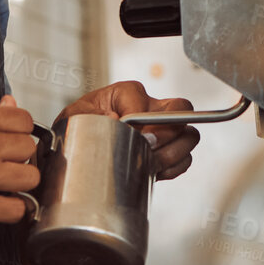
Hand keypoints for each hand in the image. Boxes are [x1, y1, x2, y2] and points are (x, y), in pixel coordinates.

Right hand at [0, 94, 38, 228]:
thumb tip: (5, 105)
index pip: (24, 121)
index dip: (19, 130)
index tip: (12, 137)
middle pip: (29, 149)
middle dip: (18, 154)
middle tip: (4, 161)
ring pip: (30, 178)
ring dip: (20, 180)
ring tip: (6, 183)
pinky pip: (16, 210)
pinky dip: (13, 208)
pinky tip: (2, 203)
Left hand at [58, 80, 199, 179]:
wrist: (79, 145)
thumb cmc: (78, 124)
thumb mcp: (75, 117)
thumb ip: (91, 116)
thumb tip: (116, 120)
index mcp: (128, 93)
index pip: (147, 104)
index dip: (144, 124)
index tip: (134, 138)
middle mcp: (150, 106)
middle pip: (182, 110)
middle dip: (168, 133)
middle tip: (149, 149)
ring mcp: (162, 127)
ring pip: (189, 136)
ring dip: (172, 154)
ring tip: (148, 164)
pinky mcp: (167, 148)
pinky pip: (185, 158)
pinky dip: (173, 168)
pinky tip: (152, 171)